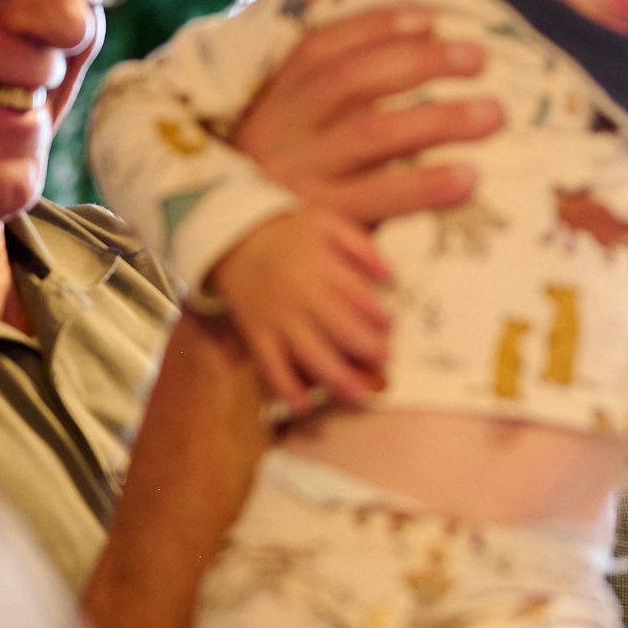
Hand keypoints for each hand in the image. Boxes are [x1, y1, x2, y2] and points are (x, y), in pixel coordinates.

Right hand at [209, 208, 392, 407]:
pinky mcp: (258, 334)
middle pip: (339, 330)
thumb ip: (362, 246)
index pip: (357, 295)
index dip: (378, 315)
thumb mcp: (328, 222)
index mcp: (321, 268)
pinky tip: (303, 404)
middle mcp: (300, 297)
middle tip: (384, 360)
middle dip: (366, 349)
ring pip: (309, 354)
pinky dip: (285, 387)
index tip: (390, 326)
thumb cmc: (291, 235)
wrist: (235, 242)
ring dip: (336, 378)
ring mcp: (278, 319)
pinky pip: (270, 365)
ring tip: (358, 394)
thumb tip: (392, 276)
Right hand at [232, 6, 500, 224]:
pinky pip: (380, 199)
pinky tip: (468, 177)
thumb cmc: (281, 195)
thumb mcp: (286, 141)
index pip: (319, 50)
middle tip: (478, 59)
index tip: (428, 18)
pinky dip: (427, 185)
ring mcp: (300, 181)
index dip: (374, 27)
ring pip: (373, 134)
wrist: (240, 269)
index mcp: (272, 106)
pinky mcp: (322, 226)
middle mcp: (281, 136)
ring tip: (493, 113)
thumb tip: (402, 57)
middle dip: (421, 62)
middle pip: (354, 81)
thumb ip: (323, 107)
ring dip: (439, 118)